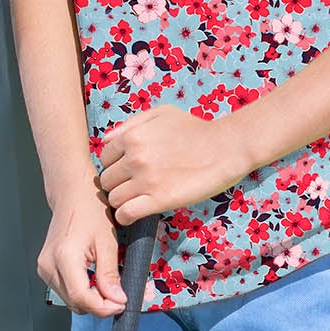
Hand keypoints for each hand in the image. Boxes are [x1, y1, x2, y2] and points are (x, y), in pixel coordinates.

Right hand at [37, 184, 125, 316]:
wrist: (71, 193)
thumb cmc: (89, 209)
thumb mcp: (107, 242)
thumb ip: (110, 275)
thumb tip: (117, 301)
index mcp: (64, 257)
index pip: (83, 298)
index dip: (104, 308)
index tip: (121, 303)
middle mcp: (49, 264)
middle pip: (76, 303)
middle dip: (99, 305)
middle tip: (118, 295)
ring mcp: (44, 267)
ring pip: (70, 301)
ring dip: (90, 300)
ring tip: (106, 284)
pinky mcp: (44, 268)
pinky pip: (65, 291)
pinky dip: (81, 292)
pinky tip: (92, 280)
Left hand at [96, 106, 253, 225]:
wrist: (224, 147)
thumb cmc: (195, 128)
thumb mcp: (160, 114)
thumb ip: (130, 124)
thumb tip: (107, 140)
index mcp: (132, 136)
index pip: (104, 158)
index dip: (114, 165)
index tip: (125, 171)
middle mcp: (134, 158)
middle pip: (107, 180)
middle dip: (116, 184)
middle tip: (130, 187)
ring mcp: (146, 180)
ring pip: (114, 199)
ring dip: (121, 201)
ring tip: (134, 200)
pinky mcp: (160, 200)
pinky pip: (126, 214)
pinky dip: (125, 216)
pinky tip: (133, 214)